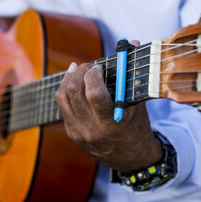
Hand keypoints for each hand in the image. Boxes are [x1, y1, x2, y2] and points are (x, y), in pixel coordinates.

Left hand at [55, 54, 162, 172]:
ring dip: (68, 79)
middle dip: (80, 72)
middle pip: (74, 92)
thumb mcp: (138, 103)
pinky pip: (62, 106)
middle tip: (90, 65)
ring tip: (78, 69)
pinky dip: (66, 91)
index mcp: (112, 123)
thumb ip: (132, 75)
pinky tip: (74, 82)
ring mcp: (78, 132)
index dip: (93, 75)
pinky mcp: (71, 132)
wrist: (130, 158)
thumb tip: (133, 43)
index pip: (94, 95)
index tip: (100, 66)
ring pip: (62, 97)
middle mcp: (91, 129)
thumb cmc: (137, 127)